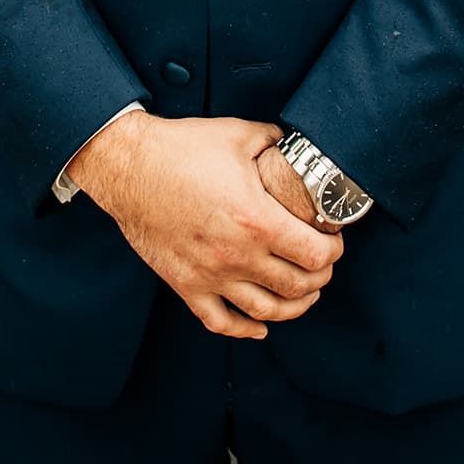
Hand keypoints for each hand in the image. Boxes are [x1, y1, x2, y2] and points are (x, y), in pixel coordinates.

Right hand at [66, 114, 340, 340]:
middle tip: (324, 266)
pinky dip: (245, 330)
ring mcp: (211, 276)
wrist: (129, 167)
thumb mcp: (238, 134)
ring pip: (266, 311)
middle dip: (320, 278)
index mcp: (256, 219)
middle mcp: (238, 255)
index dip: (333, 251)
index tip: (335, 241)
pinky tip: (259, 327)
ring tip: (305, 296)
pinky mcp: (186, 285)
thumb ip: (274, 141)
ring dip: (293, 308)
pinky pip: (221, 322)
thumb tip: (294, 147)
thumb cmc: (182, 148)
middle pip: (297, 286)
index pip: (315, 254)